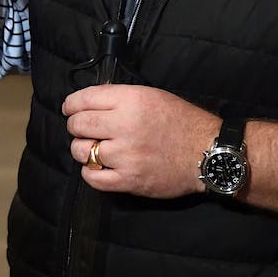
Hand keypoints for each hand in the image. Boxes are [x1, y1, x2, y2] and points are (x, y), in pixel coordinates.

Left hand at [62, 84, 219, 197]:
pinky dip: (90, 173)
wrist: (207, 152)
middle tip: (82, 129)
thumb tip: (89, 101)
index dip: (71, 104)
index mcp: (130, 100)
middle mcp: (124, 125)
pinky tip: (98, 168)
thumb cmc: (182, 121)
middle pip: (78, 125)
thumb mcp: (152, 96)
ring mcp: (125, 155)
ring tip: (93, 148)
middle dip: (76, 126)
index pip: (83, 99)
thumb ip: (120, 97)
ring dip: (82, 149)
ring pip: (82, 151)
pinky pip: (93, 179)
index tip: (70, 108)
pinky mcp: (129, 180)